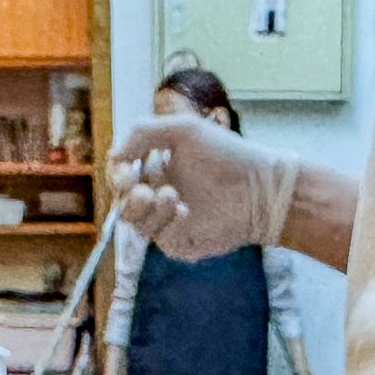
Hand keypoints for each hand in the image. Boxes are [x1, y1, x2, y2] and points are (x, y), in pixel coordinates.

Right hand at [109, 113, 298, 263]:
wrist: (262, 186)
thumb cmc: (227, 154)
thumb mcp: (184, 130)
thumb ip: (144, 132)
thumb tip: (113, 154)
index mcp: (155, 171)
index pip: (120, 176)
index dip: (116, 174)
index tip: (126, 169)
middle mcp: (158, 197)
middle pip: (122, 202)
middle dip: (127, 195)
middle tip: (144, 189)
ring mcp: (168, 223)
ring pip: (136, 222)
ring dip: (147, 209)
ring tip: (172, 196)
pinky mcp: (181, 244)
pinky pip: (159, 238)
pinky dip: (167, 223)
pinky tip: (186, 211)